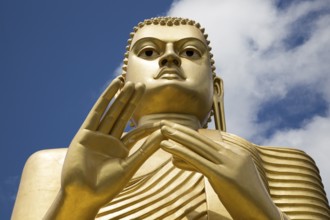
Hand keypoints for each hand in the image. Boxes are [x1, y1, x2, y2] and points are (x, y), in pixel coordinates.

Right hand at [45, 78, 163, 218]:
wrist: (83, 195)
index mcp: (120, 149)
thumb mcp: (129, 167)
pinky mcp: (85, 133)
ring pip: (112, 111)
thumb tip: (163, 134)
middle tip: (142, 86)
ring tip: (130, 83)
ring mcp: (97, 135)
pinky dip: (106, 98)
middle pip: (123, 116)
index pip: (136, 132)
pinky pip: (97, 112)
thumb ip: (145, 150)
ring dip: (121, 96)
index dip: (148, 125)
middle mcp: (109, 140)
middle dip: (132, 101)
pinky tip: (115, 86)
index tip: (162, 118)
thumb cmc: (106, 187)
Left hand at [160, 121, 280, 218]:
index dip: (188, 134)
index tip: (174, 129)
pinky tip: (167, 145)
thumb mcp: (229, 179)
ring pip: (198, 146)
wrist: (265, 215)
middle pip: (201, 139)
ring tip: (161, 129)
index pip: (207, 142)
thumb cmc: (246, 200)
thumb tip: (193, 161)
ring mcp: (229, 164)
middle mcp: (232, 154)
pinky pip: (197, 160)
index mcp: (235, 153)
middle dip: (180, 130)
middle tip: (163, 122)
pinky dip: (180, 151)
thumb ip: (213, 167)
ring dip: (177, 136)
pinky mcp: (223, 176)